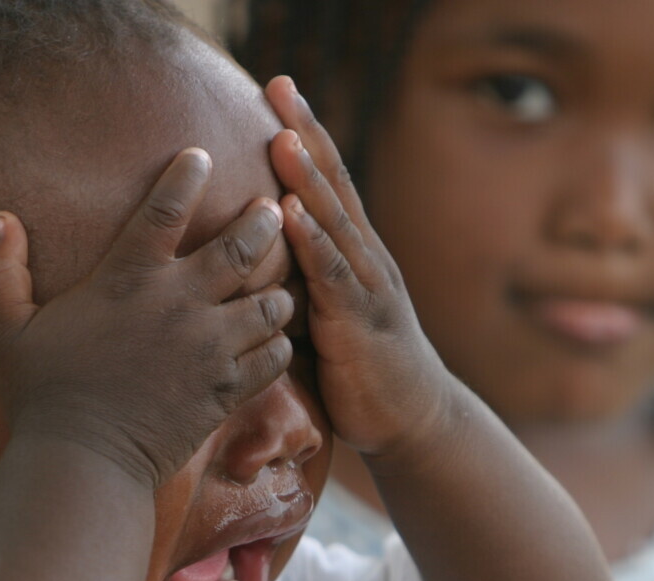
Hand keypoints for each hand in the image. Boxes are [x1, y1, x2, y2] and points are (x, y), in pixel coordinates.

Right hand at [0, 148, 294, 487]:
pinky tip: (271, 341)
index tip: (203, 156)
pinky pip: (275, 356)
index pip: (165, 208)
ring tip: (276, 285)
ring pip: (271, 303)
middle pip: (242, 247)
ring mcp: (210, 348)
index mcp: (127, 279)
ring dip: (277, 291)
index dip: (188, 175)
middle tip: (271, 212)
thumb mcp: (5, 330)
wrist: (84, 463)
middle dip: (262, 224)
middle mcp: (178, 305)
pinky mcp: (227, 389)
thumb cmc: (40, 396)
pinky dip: (278, 344)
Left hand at [265, 76, 452, 459]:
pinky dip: (312, 242)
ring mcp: (366, 288)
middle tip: (279, 86)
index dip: (304, 136)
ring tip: (281, 137)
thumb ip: (289, 286)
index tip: (276, 91)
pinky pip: (333, 276)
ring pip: (334, 222)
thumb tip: (240, 267)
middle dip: (304, 134)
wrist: (413, 422)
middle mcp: (364, 259)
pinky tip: (290, 215)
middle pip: (332, 185)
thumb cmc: (360, 372)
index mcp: (352, 254)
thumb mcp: (318, 319)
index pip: (326, 183)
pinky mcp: (359, 323)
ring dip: (307, 179)